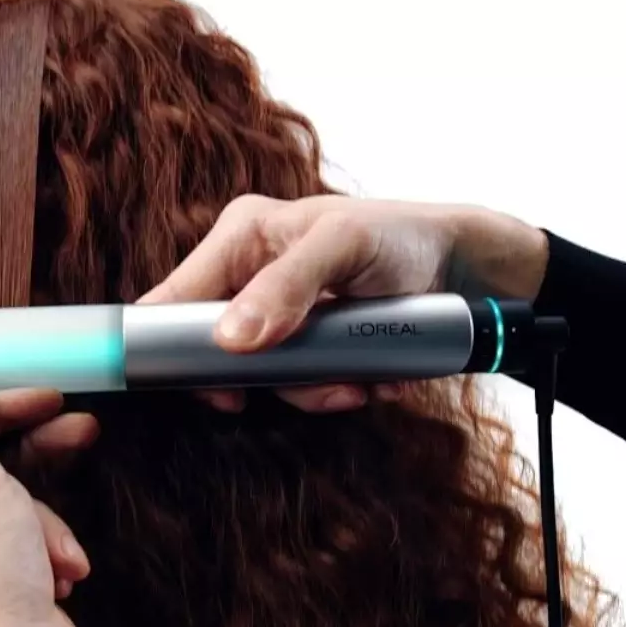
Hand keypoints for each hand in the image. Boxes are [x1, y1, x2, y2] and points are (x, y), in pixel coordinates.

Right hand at [139, 194, 547, 412]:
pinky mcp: (300, 343)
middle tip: (305, 387)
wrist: (458, 267)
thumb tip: (230, 339)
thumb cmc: (399, 236)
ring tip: (355, 383)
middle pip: (212, 347)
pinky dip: (326, 391)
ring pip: (255, 375)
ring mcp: (272, 313)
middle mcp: (245, 273)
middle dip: (257, 378)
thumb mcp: (343, 246)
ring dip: (304, 390)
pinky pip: (292, 384)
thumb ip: (285, 286)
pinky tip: (365, 382)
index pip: (174, 297)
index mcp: (239, 235)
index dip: (167, 346)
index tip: (202, 386)